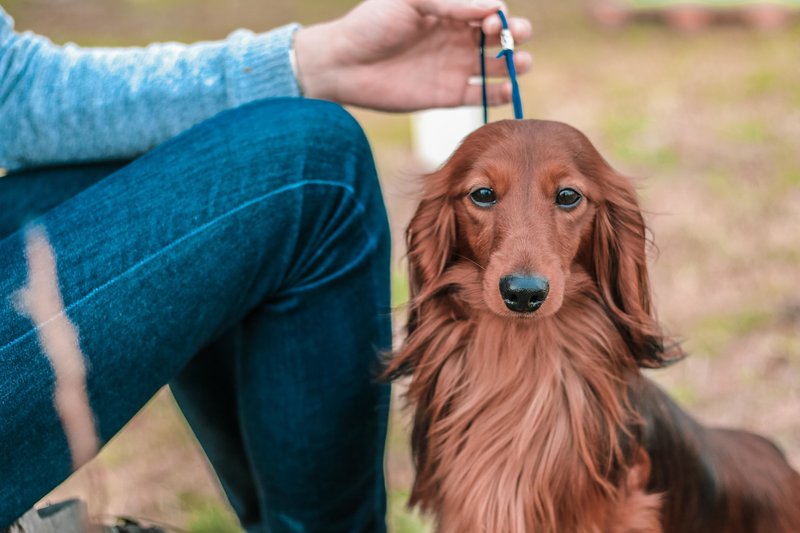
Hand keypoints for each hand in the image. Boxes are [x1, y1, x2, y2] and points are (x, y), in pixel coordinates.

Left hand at [293, 0, 532, 111]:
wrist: (343, 64)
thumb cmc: (372, 24)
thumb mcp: (409, 0)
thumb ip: (449, 2)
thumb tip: (492, 6)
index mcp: (450, 10)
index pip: (489, 9)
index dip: (499, 14)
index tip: (491, 21)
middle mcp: (456, 38)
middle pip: (499, 37)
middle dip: (515, 36)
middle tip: (513, 39)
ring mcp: (453, 67)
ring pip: (496, 66)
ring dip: (515, 64)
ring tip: (521, 64)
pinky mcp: (447, 95)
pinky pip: (481, 95)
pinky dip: (498, 94)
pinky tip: (507, 90)